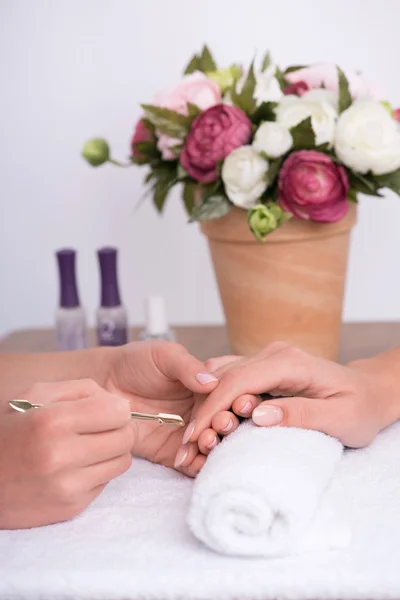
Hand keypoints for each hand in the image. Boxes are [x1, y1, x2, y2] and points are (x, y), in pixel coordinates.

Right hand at [0, 379, 132, 528]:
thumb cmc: (11, 430)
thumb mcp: (35, 395)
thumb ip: (80, 390)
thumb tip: (120, 404)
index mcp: (52, 421)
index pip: (119, 412)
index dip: (116, 409)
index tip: (104, 411)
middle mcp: (60, 455)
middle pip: (126, 438)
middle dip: (118, 429)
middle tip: (99, 429)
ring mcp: (66, 486)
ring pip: (122, 462)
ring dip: (111, 452)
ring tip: (87, 447)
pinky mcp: (70, 508)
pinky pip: (105, 483)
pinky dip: (96, 473)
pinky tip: (74, 468)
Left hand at [104, 341, 241, 476]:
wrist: (105, 382)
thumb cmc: (137, 361)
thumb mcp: (165, 355)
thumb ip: (187, 367)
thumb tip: (211, 382)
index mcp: (207, 388)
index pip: (230, 398)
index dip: (236, 403)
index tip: (236, 406)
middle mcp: (202, 412)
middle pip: (225, 426)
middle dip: (226, 429)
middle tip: (218, 427)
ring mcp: (188, 434)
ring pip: (210, 448)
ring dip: (213, 450)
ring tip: (204, 444)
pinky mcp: (172, 452)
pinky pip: (190, 464)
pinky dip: (196, 466)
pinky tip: (192, 461)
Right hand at [182, 342, 399, 448]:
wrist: (369, 393)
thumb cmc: (360, 408)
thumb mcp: (340, 418)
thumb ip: (301, 414)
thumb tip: (257, 415)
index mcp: (290, 362)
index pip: (239, 380)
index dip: (213, 408)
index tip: (197, 437)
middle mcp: (273, 354)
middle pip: (224, 379)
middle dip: (202, 413)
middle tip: (186, 449)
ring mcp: (266, 359)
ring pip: (221, 378)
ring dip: (204, 409)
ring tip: (192, 443)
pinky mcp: (263, 369)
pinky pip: (230, 381)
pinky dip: (214, 403)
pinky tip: (207, 426)